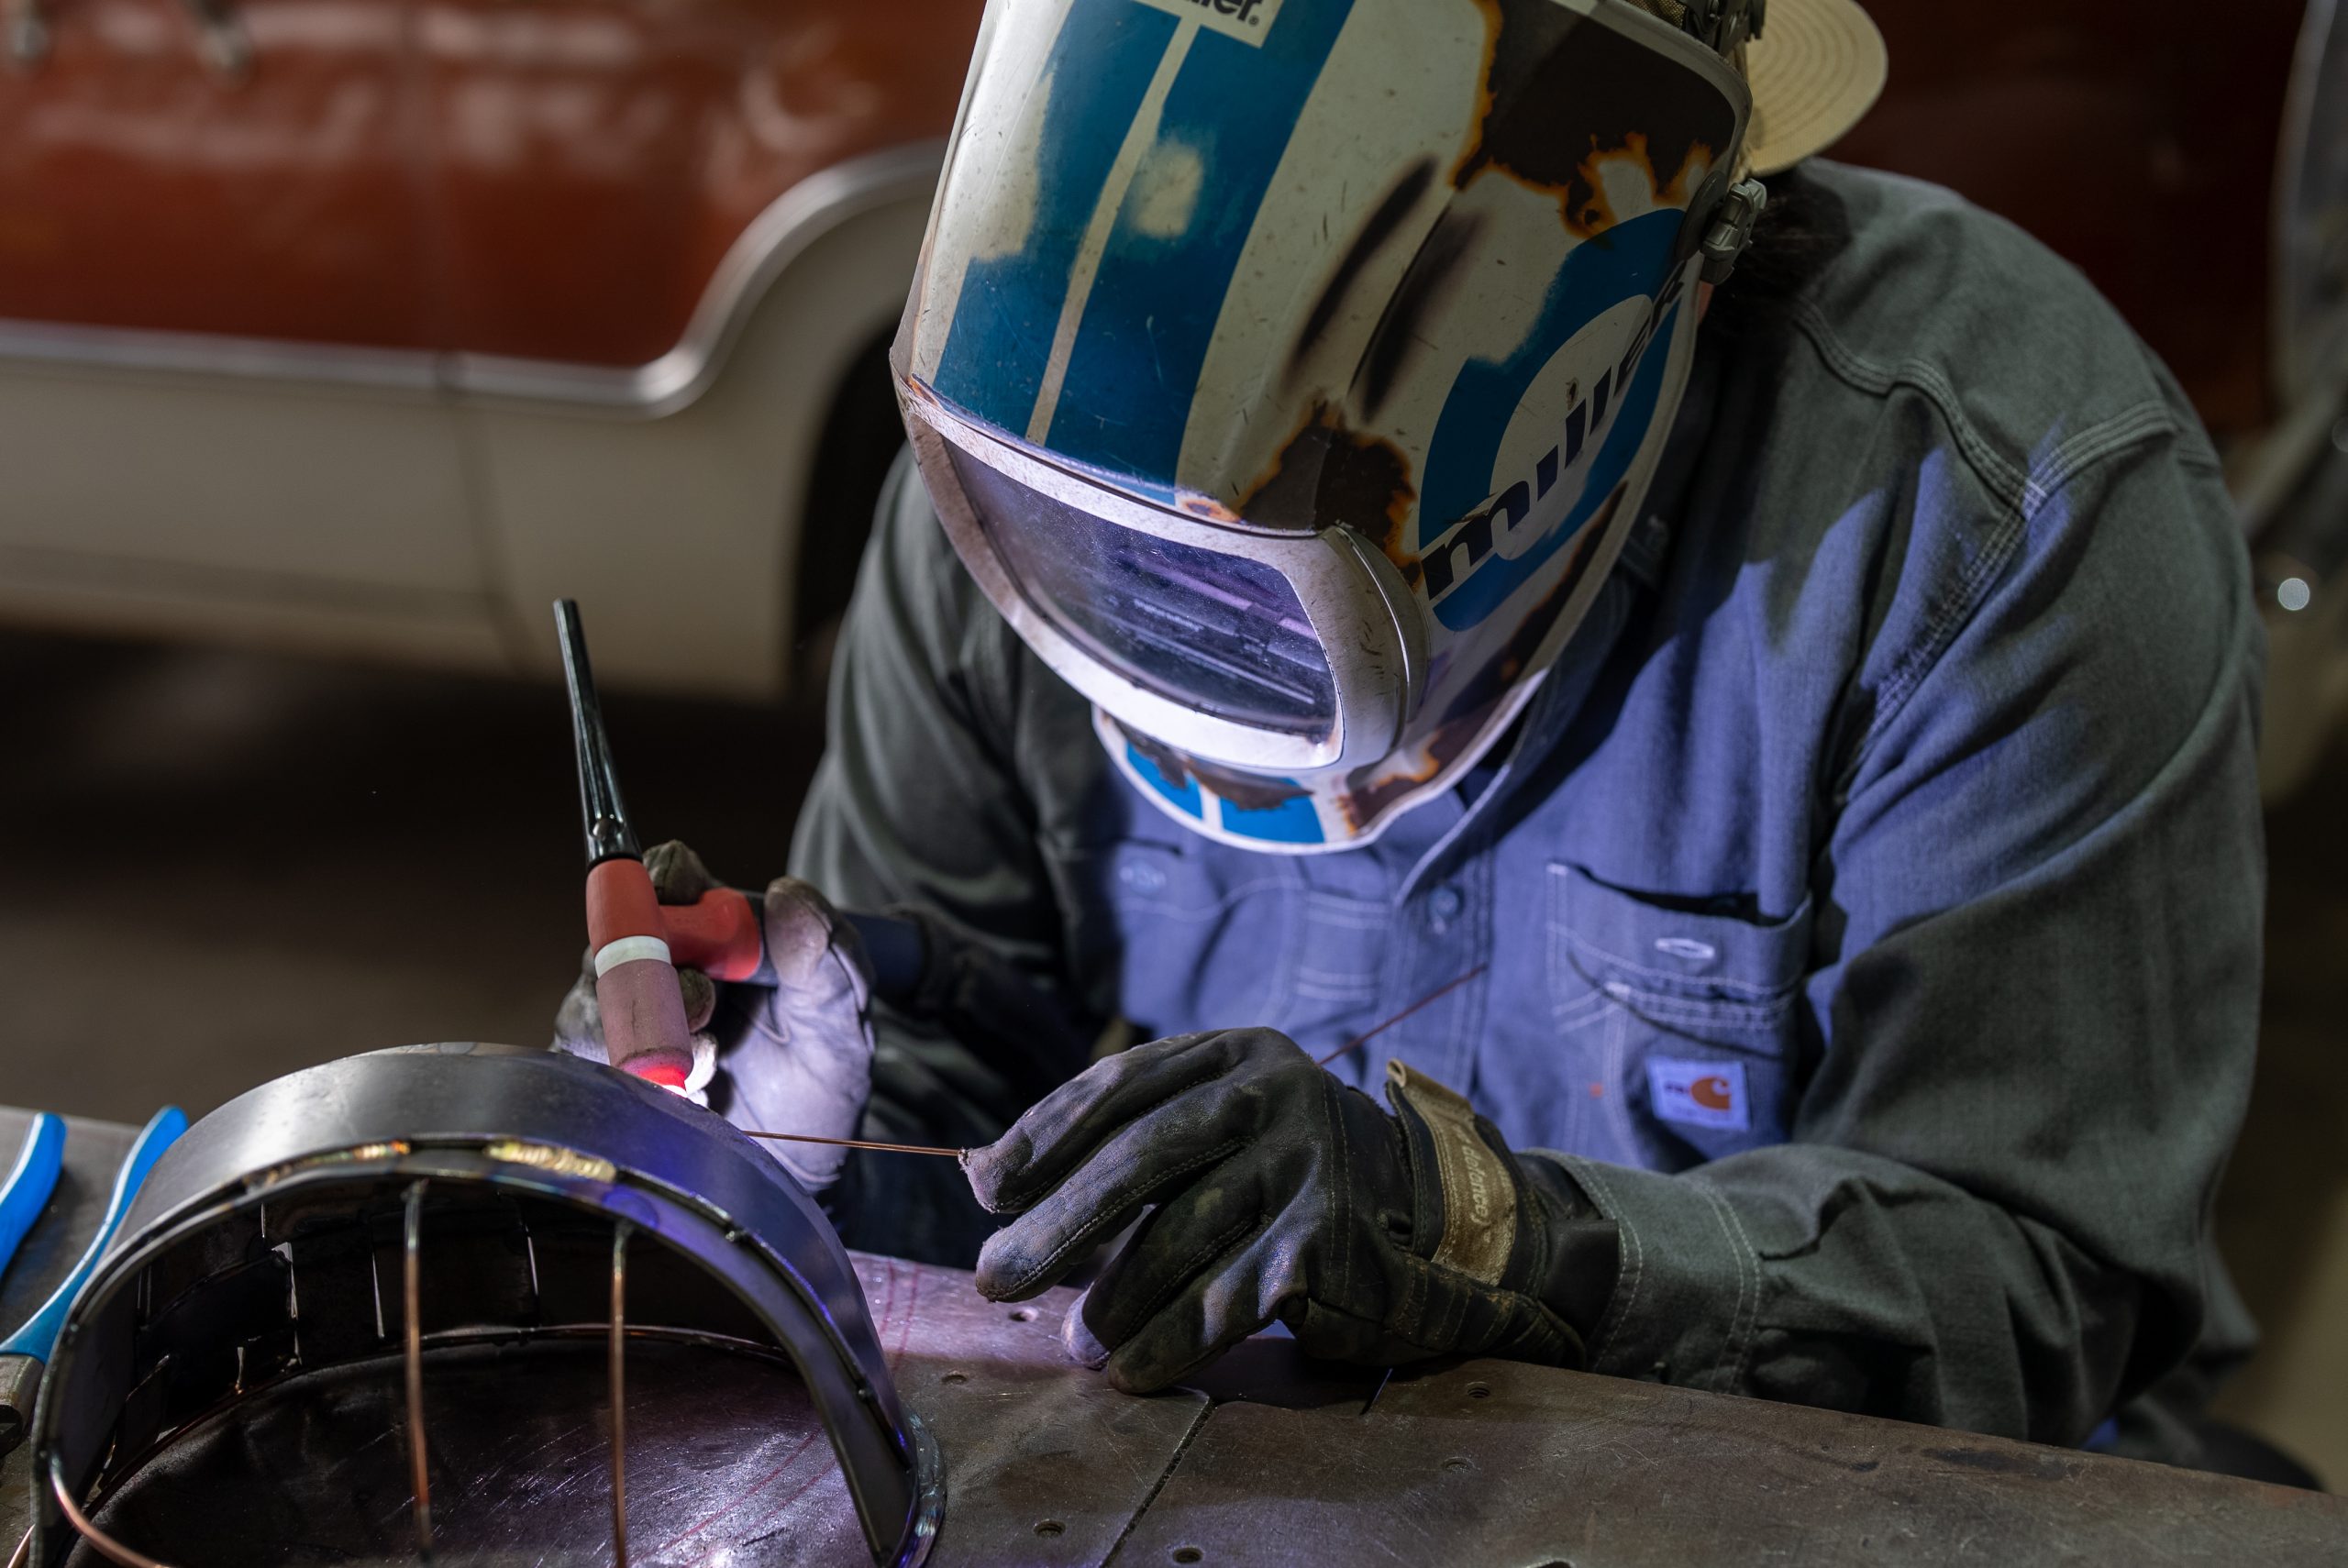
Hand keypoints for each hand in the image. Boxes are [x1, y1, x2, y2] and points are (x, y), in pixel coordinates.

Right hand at [555, 841, 875, 1188]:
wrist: (798, 1167)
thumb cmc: (819, 1080)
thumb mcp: (843, 1024)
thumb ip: (830, 961)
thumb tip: (790, 894)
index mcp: (715, 931)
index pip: (668, 876)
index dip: (668, 882)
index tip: (693, 911)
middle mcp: (660, 966)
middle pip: (614, 936)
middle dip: (650, 965)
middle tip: (705, 1003)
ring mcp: (627, 1020)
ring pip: (591, 1001)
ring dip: (645, 1031)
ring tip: (709, 1061)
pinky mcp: (606, 1075)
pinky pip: (584, 1064)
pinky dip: (634, 1078)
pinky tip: (689, 1096)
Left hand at [960, 1028, 1611, 1392]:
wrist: (1438, 1220)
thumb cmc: (1292, 1176)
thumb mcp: (1220, 1127)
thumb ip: (1123, 1141)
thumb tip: (980, 1176)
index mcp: (1235, 1053)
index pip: (1119, 1085)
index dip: (1041, 1136)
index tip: (983, 1188)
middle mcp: (1274, 1091)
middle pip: (1141, 1157)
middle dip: (1058, 1223)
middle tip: (993, 1274)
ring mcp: (1307, 1160)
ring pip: (1180, 1235)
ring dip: (1112, 1299)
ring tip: (1074, 1344)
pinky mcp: (1328, 1236)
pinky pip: (1228, 1298)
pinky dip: (1171, 1341)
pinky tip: (1135, 1369)